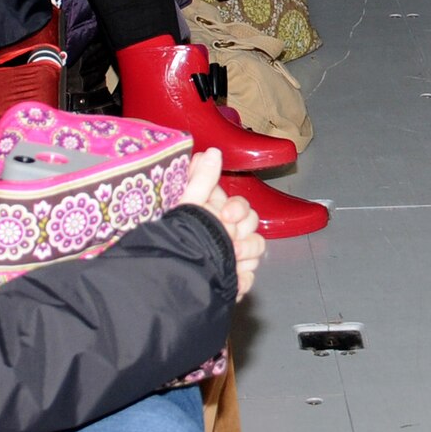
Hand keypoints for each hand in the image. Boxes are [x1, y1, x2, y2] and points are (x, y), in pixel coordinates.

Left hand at [176, 148, 264, 300]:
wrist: (174, 277)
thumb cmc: (180, 238)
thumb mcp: (189, 205)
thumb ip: (202, 179)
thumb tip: (212, 151)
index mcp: (214, 213)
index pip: (241, 205)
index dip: (238, 209)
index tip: (227, 214)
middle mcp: (224, 232)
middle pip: (252, 226)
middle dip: (244, 234)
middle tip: (231, 241)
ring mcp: (230, 255)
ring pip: (256, 249)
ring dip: (246, 255)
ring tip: (231, 261)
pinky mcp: (232, 278)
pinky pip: (249, 277)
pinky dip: (242, 279)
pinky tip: (231, 279)